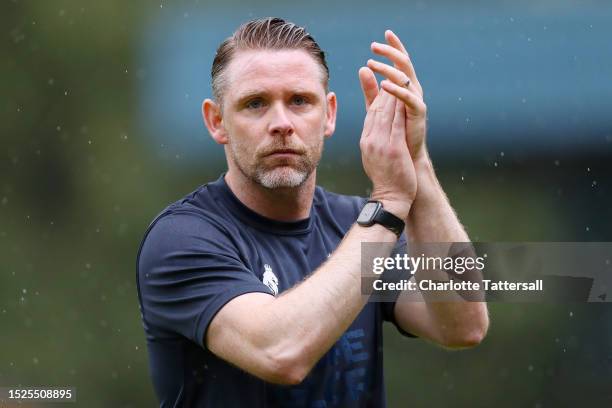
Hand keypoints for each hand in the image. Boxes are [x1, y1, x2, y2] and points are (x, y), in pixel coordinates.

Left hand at [359, 30, 427, 162]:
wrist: (406, 156)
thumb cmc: (393, 132)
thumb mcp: (378, 107)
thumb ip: (371, 89)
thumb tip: (363, 68)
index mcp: (404, 87)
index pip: (399, 62)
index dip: (394, 47)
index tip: (384, 34)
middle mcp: (413, 90)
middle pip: (404, 65)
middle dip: (391, 52)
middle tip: (374, 45)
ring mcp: (416, 100)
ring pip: (405, 78)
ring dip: (388, 69)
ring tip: (372, 63)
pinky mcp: (418, 113)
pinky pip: (408, 98)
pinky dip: (396, 91)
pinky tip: (384, 85)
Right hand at [359, 89, 415, 219]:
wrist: (390, 197)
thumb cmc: (386, 178)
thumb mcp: (375, 156)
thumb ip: (375, 138)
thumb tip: (374, 128)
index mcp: (366, 141)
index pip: (371, 114)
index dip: (378, 96)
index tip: (385, 83)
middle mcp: (370, 140)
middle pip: (377, 109)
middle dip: (384, 89)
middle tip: (391, 72)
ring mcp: (380, 144)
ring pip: (386, 112)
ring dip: (392, 93)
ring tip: (398, 77)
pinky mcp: (393, 148)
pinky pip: (396, 123)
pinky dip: (399, 107)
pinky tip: (404, 95)